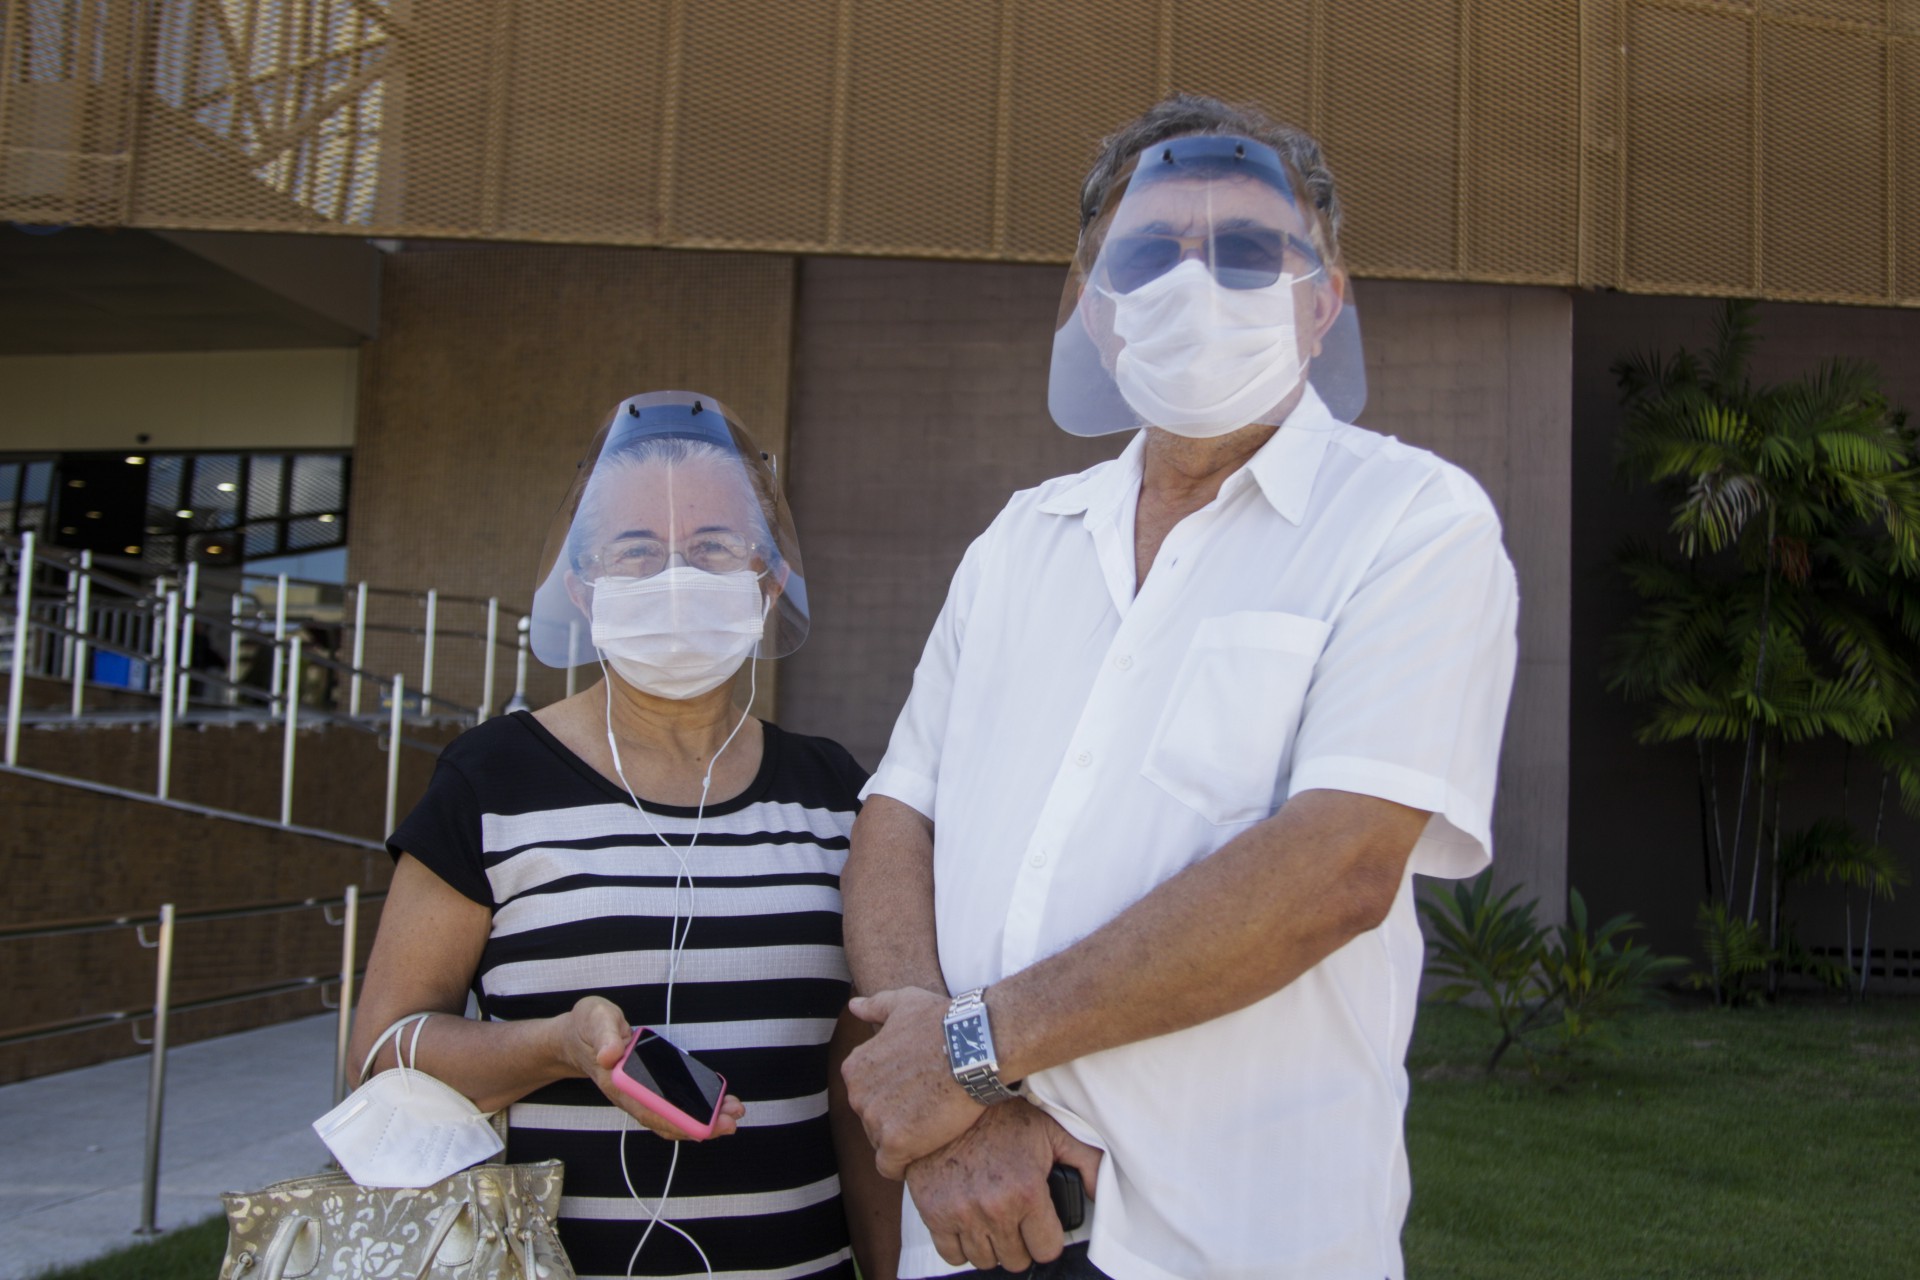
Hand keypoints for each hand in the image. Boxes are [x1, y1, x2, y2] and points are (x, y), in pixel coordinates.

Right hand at [559, 996, 744, 1139]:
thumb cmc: (588, 1026)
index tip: (703, 1125)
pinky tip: (713, 1109)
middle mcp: (628, 1095)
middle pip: (664, 1119)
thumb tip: (610, 1054)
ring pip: (669, 1117)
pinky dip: (692, 1111)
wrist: (575, 1036)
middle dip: (699, 1125)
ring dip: (700, 1121)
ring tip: (730, 1115)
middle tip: (730, 1122)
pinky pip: (669, 1108)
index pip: (648, 1108)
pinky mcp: (646, 1090)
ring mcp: (637, 1096)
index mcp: (616, 1081)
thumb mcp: (595, 1018)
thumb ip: (603, 1034)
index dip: (676, 1119)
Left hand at [844, 987, 982, 1177]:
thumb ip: (875, 1006)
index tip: (915, 1093)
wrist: (974, 1046)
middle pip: (872, 1121)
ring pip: (881, 1143)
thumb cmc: (942, 1021)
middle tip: (928, 1109)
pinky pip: (890, 1167)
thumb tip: (854, 1006)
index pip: (866, 1094)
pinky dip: (904, 1165)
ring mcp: (875, 1120)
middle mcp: (858, 1095)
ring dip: (903, 1140)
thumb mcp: (904, 1003)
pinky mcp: (896, 1143)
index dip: (891, 1096)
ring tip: (933, 1126)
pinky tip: (924, 1153)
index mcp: (855, 1068)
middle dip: (896, 1119)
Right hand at [907, 1100, 1102, 1272]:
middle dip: (1021, 1243)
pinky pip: (951, 1255)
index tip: (1041, 1225)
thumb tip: (1098, 1193)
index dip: (1047, 1238)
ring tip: (994, 1221)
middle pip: (1016, 1260)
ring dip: (992, 1245)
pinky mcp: (933, 1212)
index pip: (1047, 1250)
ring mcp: (961, 1213)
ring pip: (985, 1260)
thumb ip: (1087, 1161)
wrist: (952, 1099)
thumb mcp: (1053, 1131)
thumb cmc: (1003, 1116)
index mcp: (1027, 1191)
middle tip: (1017, 1219)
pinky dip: (961, 1245)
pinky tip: (969, 1224)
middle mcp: (994, 1208)